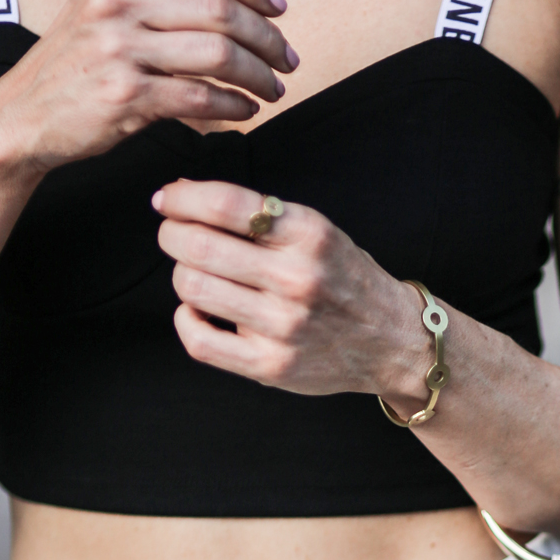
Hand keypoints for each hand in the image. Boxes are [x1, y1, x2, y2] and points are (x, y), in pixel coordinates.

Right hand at [0, 0, 297, 177]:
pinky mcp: (126, 96)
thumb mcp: (115, 7)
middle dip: (266, 38)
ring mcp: (119, 49)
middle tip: (288, 60)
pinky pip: (201, 98)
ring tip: (274, 90)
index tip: (278, 11)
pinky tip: (245, 111)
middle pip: (219, 9)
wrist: (26, 114)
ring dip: (259, 75)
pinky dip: (234, 106)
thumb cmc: (81, 62)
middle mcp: (115, 3)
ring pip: (217, 54)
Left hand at [153, 178, 435, 402]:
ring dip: (182, 274)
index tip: (166, 199)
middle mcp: (297, 279)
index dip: (182, 198)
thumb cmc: (344, 280)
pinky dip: (186, 318)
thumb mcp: (317, 233)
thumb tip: (180, 194)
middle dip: (173, 234)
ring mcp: (284, 327)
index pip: (226, 205)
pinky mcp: (272, 366)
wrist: (393, 342)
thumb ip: (259, 216)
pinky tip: (199, 309)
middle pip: (199, 246)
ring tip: (196, 272)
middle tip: (175, 235)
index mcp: (309, 236)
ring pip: (193, 289)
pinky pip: (200, 340)